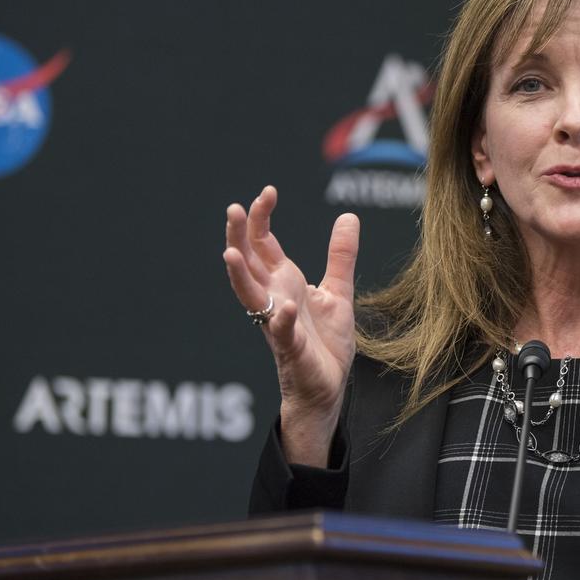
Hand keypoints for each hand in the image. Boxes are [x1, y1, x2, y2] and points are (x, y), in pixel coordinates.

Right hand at [223, 186, 358, 465]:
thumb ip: (340, 256)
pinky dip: (280, 320)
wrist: (328, 388)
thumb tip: (349, 216)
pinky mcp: (291, 349)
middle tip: (234, 209)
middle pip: (247, 262)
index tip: (267, 192)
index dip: (261, 218)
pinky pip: (281, 333)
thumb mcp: (338, 292)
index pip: (263, 244)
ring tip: (230, 253)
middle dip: (239, 237)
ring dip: (239, 275)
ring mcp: (278, 323)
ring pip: (250, 295)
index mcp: (284, 283)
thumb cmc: (325, 343)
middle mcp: (274, 299)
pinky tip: (284, 306)